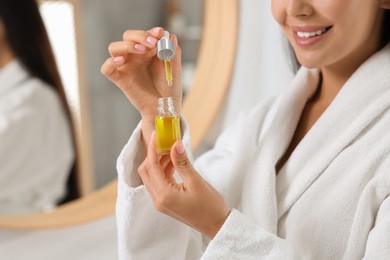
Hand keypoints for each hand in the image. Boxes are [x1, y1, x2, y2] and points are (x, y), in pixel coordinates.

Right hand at [100, 27, 182, 150]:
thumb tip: (171, 37)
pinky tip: (121, 61)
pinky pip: (106, 68)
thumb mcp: (175, 69)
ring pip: (114, 47)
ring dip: (127, 45)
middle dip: (139, 36)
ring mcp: (126, 67)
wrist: (165, 108)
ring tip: (142, 50)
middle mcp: (135, 56)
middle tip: (152, 43)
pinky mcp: (120, 79)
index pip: (144, 35)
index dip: (151, 32)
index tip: (160, 33)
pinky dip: (110, 62)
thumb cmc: (169, 89)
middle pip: (127, 36)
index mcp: (148, 51)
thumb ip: (174, 53)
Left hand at [138, 132, 230, 238]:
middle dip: (153, 155)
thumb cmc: (210, 206)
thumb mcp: (196, 181)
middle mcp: (158, 200)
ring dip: (159, 162)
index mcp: (164, 195)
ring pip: (152, 177)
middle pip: (146, 172)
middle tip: (165, 143)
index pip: (151, 166)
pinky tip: (174, 163)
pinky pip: (159, 183)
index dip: (152, 148)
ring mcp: (161, 202)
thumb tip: (175, 144)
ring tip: (172, 151)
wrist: (217, 225)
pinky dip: (163, 171)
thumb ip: (183, 162)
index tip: (156, 135)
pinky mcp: (166, 202)